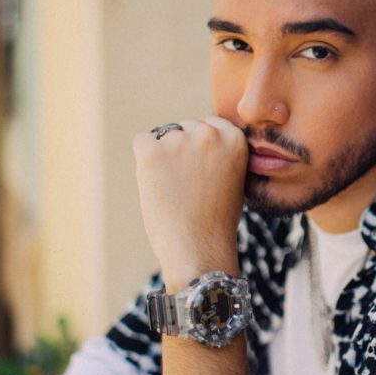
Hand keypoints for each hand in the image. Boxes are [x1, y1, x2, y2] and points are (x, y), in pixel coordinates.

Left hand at [133, 116, 247, 289]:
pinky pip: (142, 143)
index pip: (207, 124)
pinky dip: (144, 163)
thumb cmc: (216, 221)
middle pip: (184, 128)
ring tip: (174, 191)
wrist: (199, 250)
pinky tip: (157, 186)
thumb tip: (195, 135)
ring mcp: (180, 141)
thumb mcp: (234, 178)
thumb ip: (220, 152)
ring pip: (162, 137)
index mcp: (234, 138)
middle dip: (181, 151)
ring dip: (163, 158)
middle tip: (186, 186)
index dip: (200, 149)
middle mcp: (209, 133)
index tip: (201, 173)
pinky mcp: (152, 152)